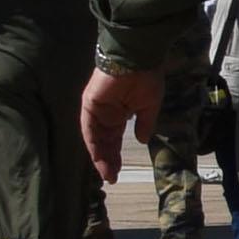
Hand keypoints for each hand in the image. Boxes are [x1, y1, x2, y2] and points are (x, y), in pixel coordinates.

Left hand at [81, 66, 160, 186]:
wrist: (137, 59)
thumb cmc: (146, 78)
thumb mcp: (149, 106)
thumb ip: (145, 124)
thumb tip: (142, 140)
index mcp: (120, 113)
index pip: (114, 139)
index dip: (116, 156)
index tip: (119, 172)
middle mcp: (106, 114)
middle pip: (104, 142)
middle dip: (107, 160)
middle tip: (112, 178)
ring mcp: (96, 110)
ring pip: (96, 138)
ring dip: (100, 156)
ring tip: (107, 174)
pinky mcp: (89, 104)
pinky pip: (89, 128)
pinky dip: (93, 144)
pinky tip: (98, 157)